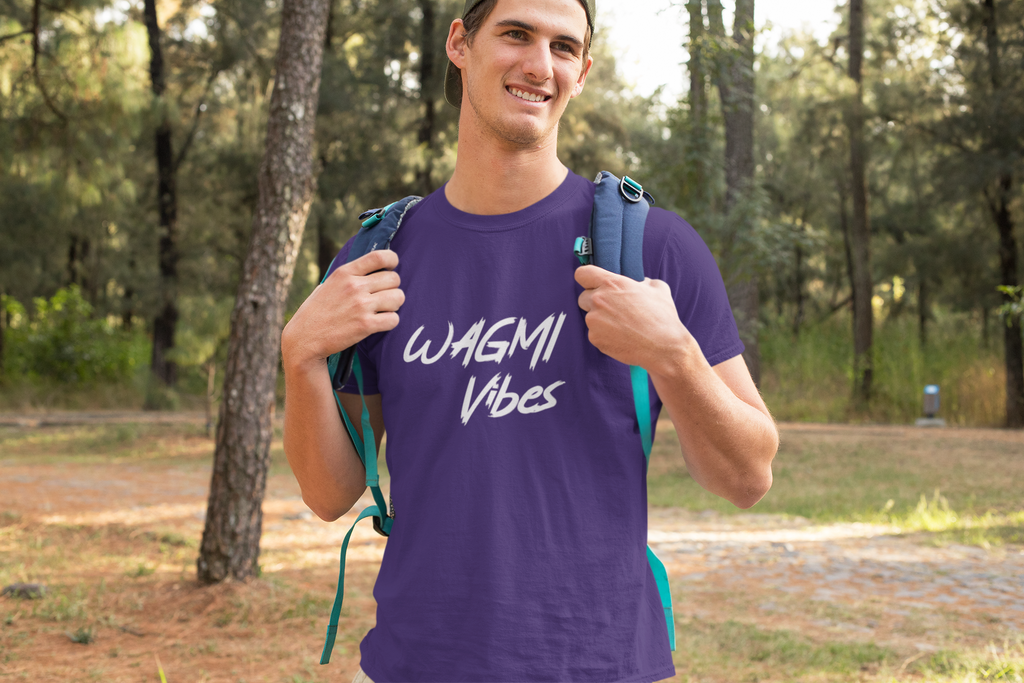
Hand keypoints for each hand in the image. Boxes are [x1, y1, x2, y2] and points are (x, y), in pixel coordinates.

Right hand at [282, 250, 404, 370]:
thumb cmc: (316, 312)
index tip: (391, 269)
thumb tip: (372, 269)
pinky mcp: (366, 325)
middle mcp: (354, 286)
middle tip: (384, 297)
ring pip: (398, 297)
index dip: (392, 261)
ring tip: (383, 310)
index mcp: (344, 273)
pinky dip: (391, 322)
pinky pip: (394, 319)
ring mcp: (361, 305)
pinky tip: (380, 323)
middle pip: (394, 279)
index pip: (380, 257)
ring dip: (394, 305)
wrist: (305, 339)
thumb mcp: (328, 284)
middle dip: (393, 288)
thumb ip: (349, 276)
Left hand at [575, 264, 692, 370]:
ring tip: (621, 326)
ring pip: (590, 317)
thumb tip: (641, 282)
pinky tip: (621, 337)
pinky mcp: (594, 338)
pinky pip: (594, 334)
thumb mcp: (659, 289)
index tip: (592, 284)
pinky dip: (604, 336)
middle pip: (582, 297)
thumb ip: (644, 282)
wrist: (663, 347)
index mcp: (612, 283)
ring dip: (600, 320)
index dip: (586, 279)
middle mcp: (598, 299)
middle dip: (594, 302)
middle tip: (613, 310)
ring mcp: (594, 320)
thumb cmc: (662, 317)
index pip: (582, 273)